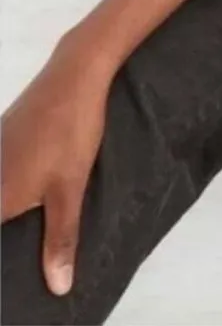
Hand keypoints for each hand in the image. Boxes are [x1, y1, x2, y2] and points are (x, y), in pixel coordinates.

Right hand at [1, 42, 112, 296]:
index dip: (5, 255)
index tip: (16, 265)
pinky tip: (33, 192)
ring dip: (12, 208)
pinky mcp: (5, 136)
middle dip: (12, 233)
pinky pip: (2, 172)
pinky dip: (12, 186)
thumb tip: (58, 287)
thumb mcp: (70, 190)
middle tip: (34, 248)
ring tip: (33, 226)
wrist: (76, 74)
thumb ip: (61, 239)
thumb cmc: (72, 132)